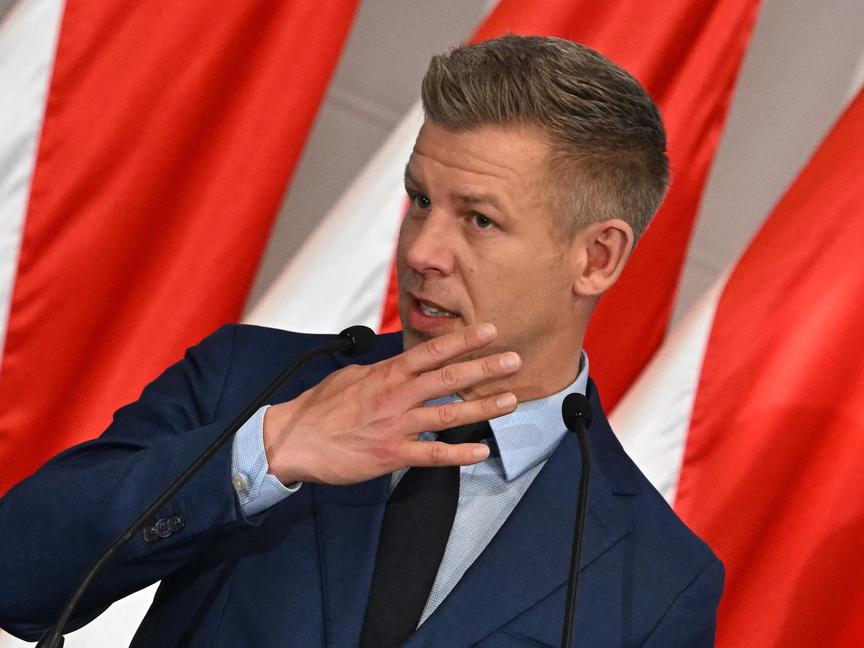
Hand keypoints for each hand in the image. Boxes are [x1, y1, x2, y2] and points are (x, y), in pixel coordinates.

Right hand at [262, 324, 519, 484]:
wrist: (294, 440)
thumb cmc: (321, 408)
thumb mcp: (351, 376)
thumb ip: (383, 370)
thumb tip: (402, 362)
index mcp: (386, 374)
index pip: (431, 352)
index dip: (463, 340)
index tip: (490, 330)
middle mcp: (395, 396)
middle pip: (447, 379)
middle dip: (483, 368)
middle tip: (513, 360)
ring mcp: (395, 425)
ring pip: (446, 415)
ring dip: (481, 408)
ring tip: (509, 401)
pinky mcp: (391, 454)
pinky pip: (431, 454)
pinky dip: (457, 455)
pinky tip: (480, 453)